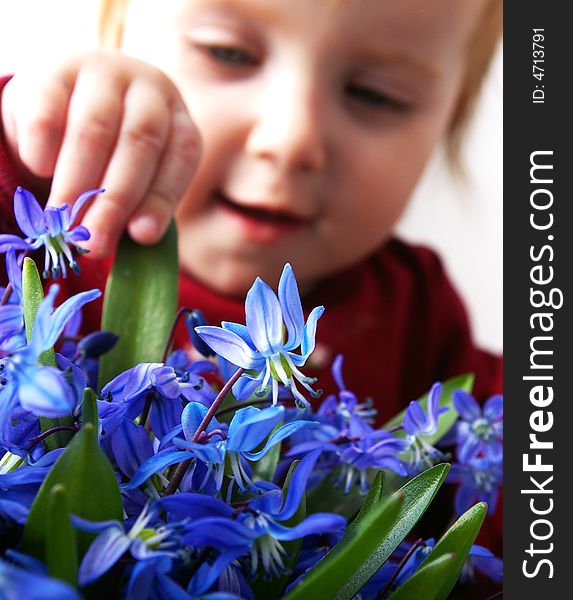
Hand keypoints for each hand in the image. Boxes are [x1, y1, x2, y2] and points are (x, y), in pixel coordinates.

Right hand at [1, 50, 200, 257]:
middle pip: (139, 143)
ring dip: (78, 182)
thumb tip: (136, 238)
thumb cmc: (113, 155)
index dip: (162, 199)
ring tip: (64, 220)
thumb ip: (140, 204)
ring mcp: (103, 73)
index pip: (181, 157)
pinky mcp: (56, 70)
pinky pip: (50, 106)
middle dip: (116, 200)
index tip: (142, 237)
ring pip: (96, 128)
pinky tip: (39, 169)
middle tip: (95, 243)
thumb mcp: (137, 175)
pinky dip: (44, 142)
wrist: (66, 101)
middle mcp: (147, 90)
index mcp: (178, 119)